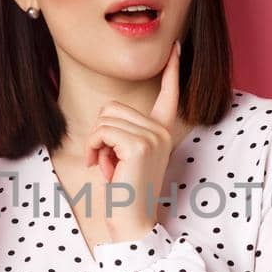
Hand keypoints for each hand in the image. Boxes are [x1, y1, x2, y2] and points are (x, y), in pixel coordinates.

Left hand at [85, 40, 183, 242]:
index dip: (172, 71)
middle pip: (112, 107)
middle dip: (100, 134)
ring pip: (105, 119)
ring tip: (108, 167)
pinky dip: (94, 150)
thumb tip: (109, 116)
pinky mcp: (140, 145)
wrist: (131, 222)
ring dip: (96, 144)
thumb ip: (122, 134)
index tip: (177, 48)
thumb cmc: (123, 193)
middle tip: (109, 162)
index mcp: (162, 132)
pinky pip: (102, 132)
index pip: (169, 94)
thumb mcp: (124, 156)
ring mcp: (154, 136)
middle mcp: (162, 131)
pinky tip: (103, 168)